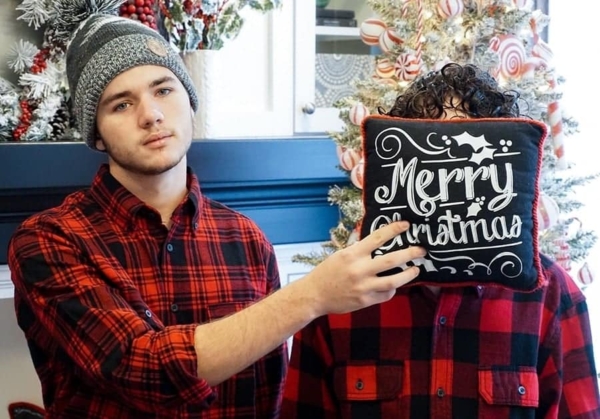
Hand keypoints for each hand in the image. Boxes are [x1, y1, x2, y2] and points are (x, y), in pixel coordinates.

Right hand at [301, 221, 423, 315]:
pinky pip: (386, 294)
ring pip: (394, 280)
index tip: (406, 225)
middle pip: (392, 259)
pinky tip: (394, 285)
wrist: (314, 295)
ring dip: (409, 274)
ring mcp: (364, 286)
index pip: (378, 238)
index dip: (394, 230)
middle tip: (422, 250)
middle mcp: (360, 269)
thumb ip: (359, 250)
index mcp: (352, 254)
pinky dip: (392, 288)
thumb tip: (378, 242)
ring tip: (416, 269)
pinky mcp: (366, 300)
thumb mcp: (341, 255)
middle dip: (410, 253)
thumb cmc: (327, 272)